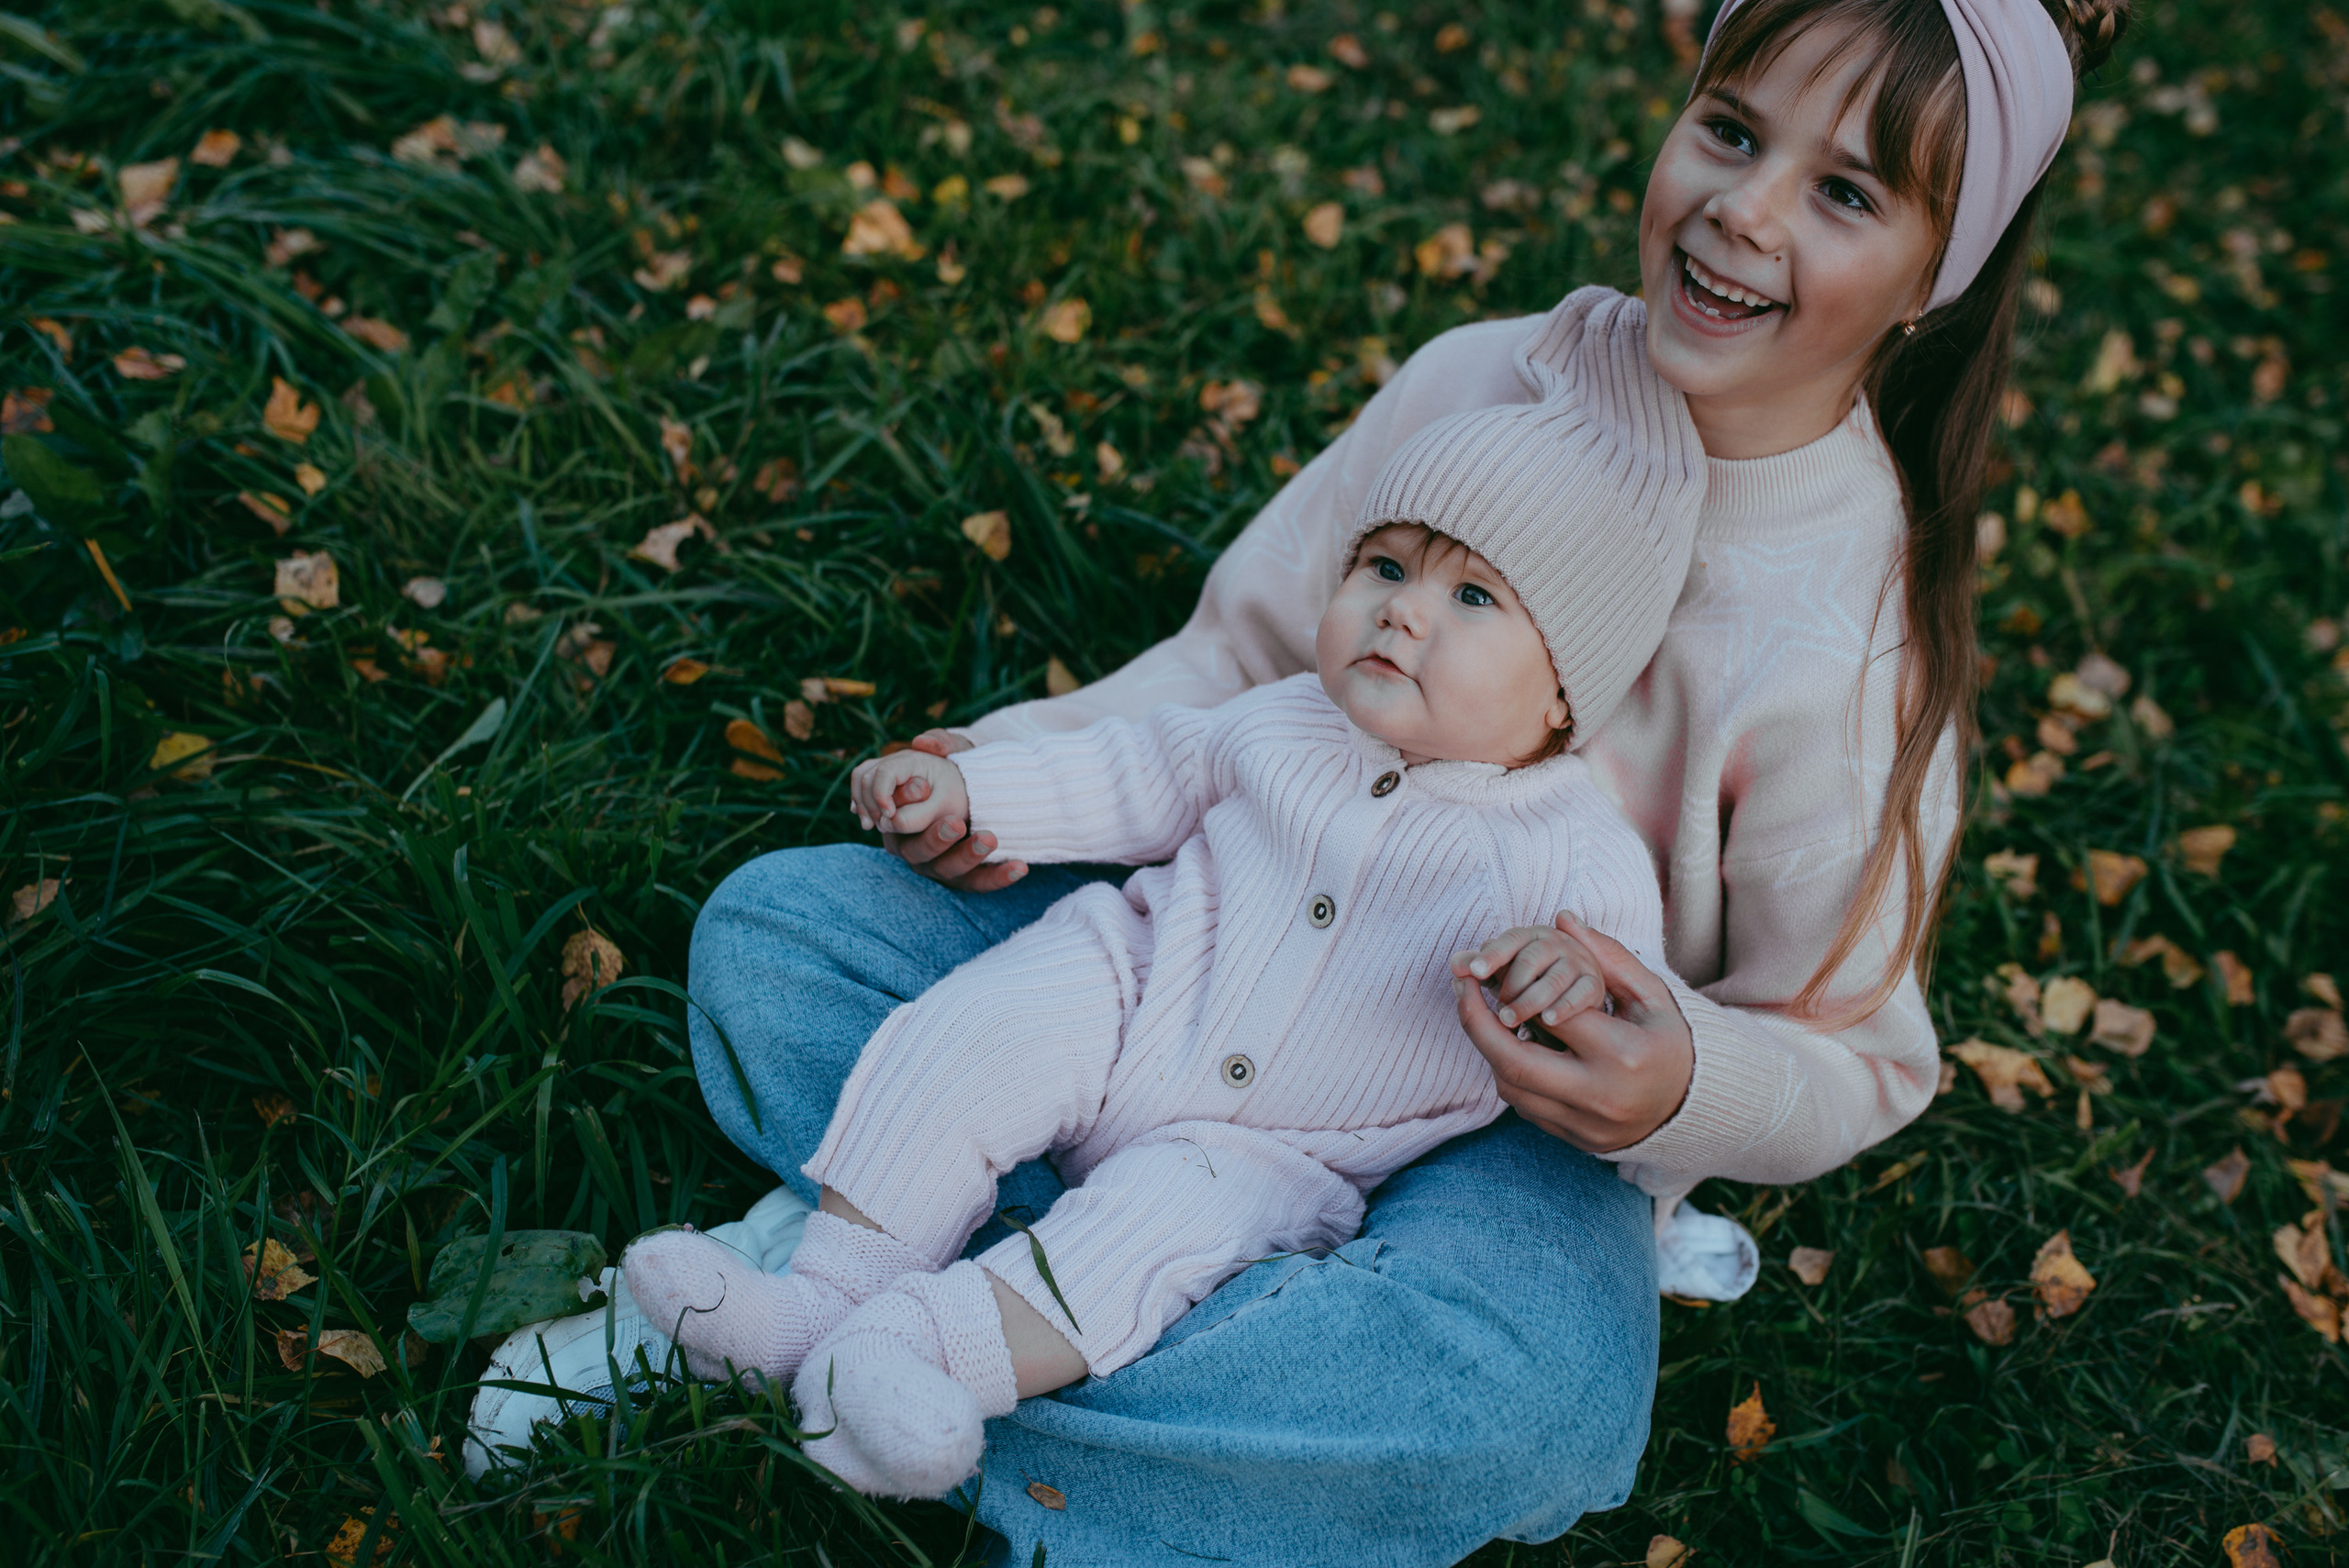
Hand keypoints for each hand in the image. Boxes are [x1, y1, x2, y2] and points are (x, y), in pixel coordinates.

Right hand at [850, 747, 969, 838]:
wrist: (963, 788)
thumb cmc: (955, 796)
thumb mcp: (943, 807)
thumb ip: (917, 816)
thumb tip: (888, 822)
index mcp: (915, 759)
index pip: (885, 772)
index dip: (880, 795)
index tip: (890, 816)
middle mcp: (897, 758)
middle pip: (866, 774)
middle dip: (869, 802)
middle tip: (880, 825)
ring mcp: (889, 765)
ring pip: (860, 776)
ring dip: (860, 801)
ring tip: (868, 825)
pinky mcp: (885, 777)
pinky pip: (862, 782)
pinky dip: (861, 799)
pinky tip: (865, 819)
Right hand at [879, 730, 1029, 892]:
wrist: (988, 785)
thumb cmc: (961, 766)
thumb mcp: (953, 748)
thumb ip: (941, 741)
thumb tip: (924, 741)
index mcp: (901, 821)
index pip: (896, 824)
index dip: (904, 810)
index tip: (923, 788)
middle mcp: (915, 848)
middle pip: (919, 853)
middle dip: (935, 838)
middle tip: (955, 822)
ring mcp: (941, 865)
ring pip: (950, 871)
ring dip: (969, 856)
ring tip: (990, 838)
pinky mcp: (967, 877)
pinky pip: (980, 883)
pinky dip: (999, 877)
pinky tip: (1021, 866)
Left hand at [1449, 925, 1606, 1032]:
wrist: (1574, 992)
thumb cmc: (1529, 980)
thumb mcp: (1503, 971)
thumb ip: (1478, 965)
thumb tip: (1455, 964)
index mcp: (1531, 935)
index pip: (1510, 940)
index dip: (1491, 955)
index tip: (1473, 972)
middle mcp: (1557, 943)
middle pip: (1530, 959)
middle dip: (1510, 985)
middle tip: (1495, 1010)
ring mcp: (1579, 963)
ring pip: (1553, 979)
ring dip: (1529, 1000)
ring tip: (1510, 1019)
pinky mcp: (1594, 985)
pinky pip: (1581, 994)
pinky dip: (1564, 1007)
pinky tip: (1547, 1020)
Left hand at [1452, 910, 1694, 1153]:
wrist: (1694, 1110)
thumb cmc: (1671, 1043)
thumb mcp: (1653, 996)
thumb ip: (1609, 956)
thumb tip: (1564, 917)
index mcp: (1623, 1053)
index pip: (1553, 1015)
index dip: (1518, 990)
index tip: (1497, 971)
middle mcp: (1599, 1095)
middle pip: (1514, 1061)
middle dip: (1475, 1021)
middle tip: (1461, 986)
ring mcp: (1584, 1124)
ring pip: (1511, 1087)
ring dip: (1490, 1049)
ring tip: (1480, 1013)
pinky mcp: (1574, 1141)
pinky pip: (1524, 1106)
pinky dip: (1511, 1074)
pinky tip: (1509, 1046)